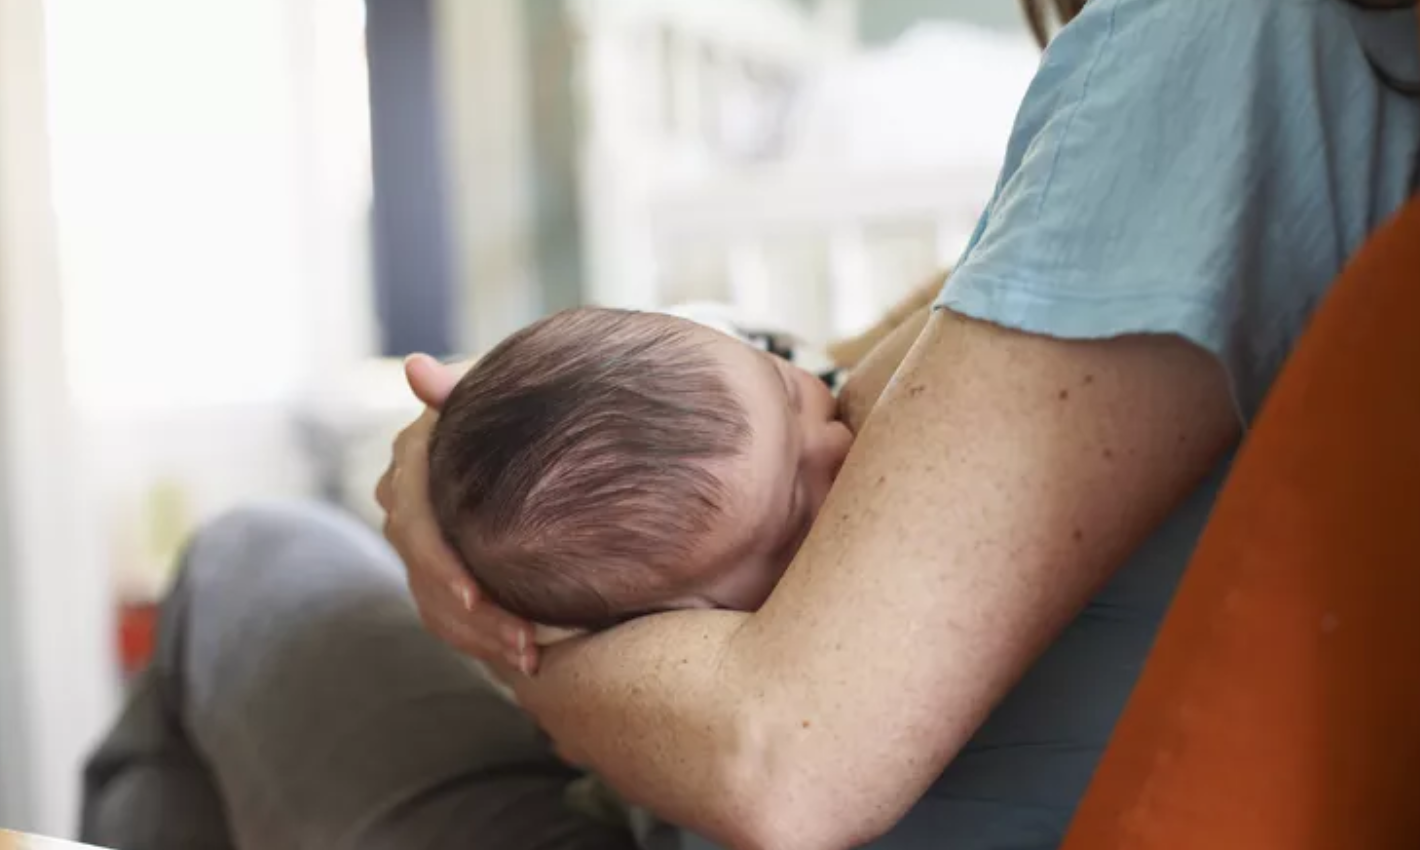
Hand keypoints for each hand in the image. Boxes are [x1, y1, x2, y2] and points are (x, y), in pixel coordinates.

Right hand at [376, 353, 538, 672]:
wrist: (532, 439)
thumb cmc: (515, 411)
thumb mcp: (490, 397)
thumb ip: (456, 388)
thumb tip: (415, 368)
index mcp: (412, 467)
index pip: (413, 524)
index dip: (437, 561)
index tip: (473, 592)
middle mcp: (406, 510)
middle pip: (425, 577)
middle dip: (471, 616)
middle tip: (522, 642)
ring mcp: (419, 549)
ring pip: (437, 608)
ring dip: (481, 639)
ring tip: (531, 658)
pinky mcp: (439, 578)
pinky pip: (451, 622)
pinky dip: (484, 644)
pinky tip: (528, 660)